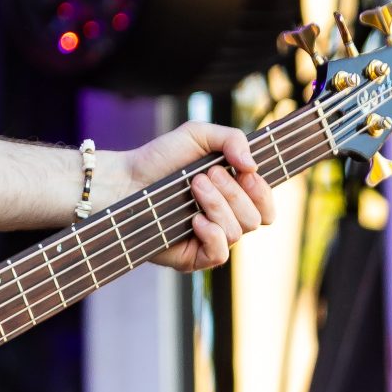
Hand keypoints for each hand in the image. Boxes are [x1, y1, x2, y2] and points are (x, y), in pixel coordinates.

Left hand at [111, 122, 275, 272]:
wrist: (124, 179)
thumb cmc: (160, 158)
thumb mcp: (198, 134)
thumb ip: (233, 138)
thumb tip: (253, 166)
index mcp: (234, 196)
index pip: (267, 206)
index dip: (263, 191)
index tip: (245, 172)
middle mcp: (225, 220)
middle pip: (255, 218)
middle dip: (232, 192)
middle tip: (204, 175)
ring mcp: (209, 240)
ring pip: (237, 232)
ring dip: (217, 205)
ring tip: (193, 186)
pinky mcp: (191, 257)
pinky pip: (219, 255)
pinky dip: (212, 235)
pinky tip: (195, 220)